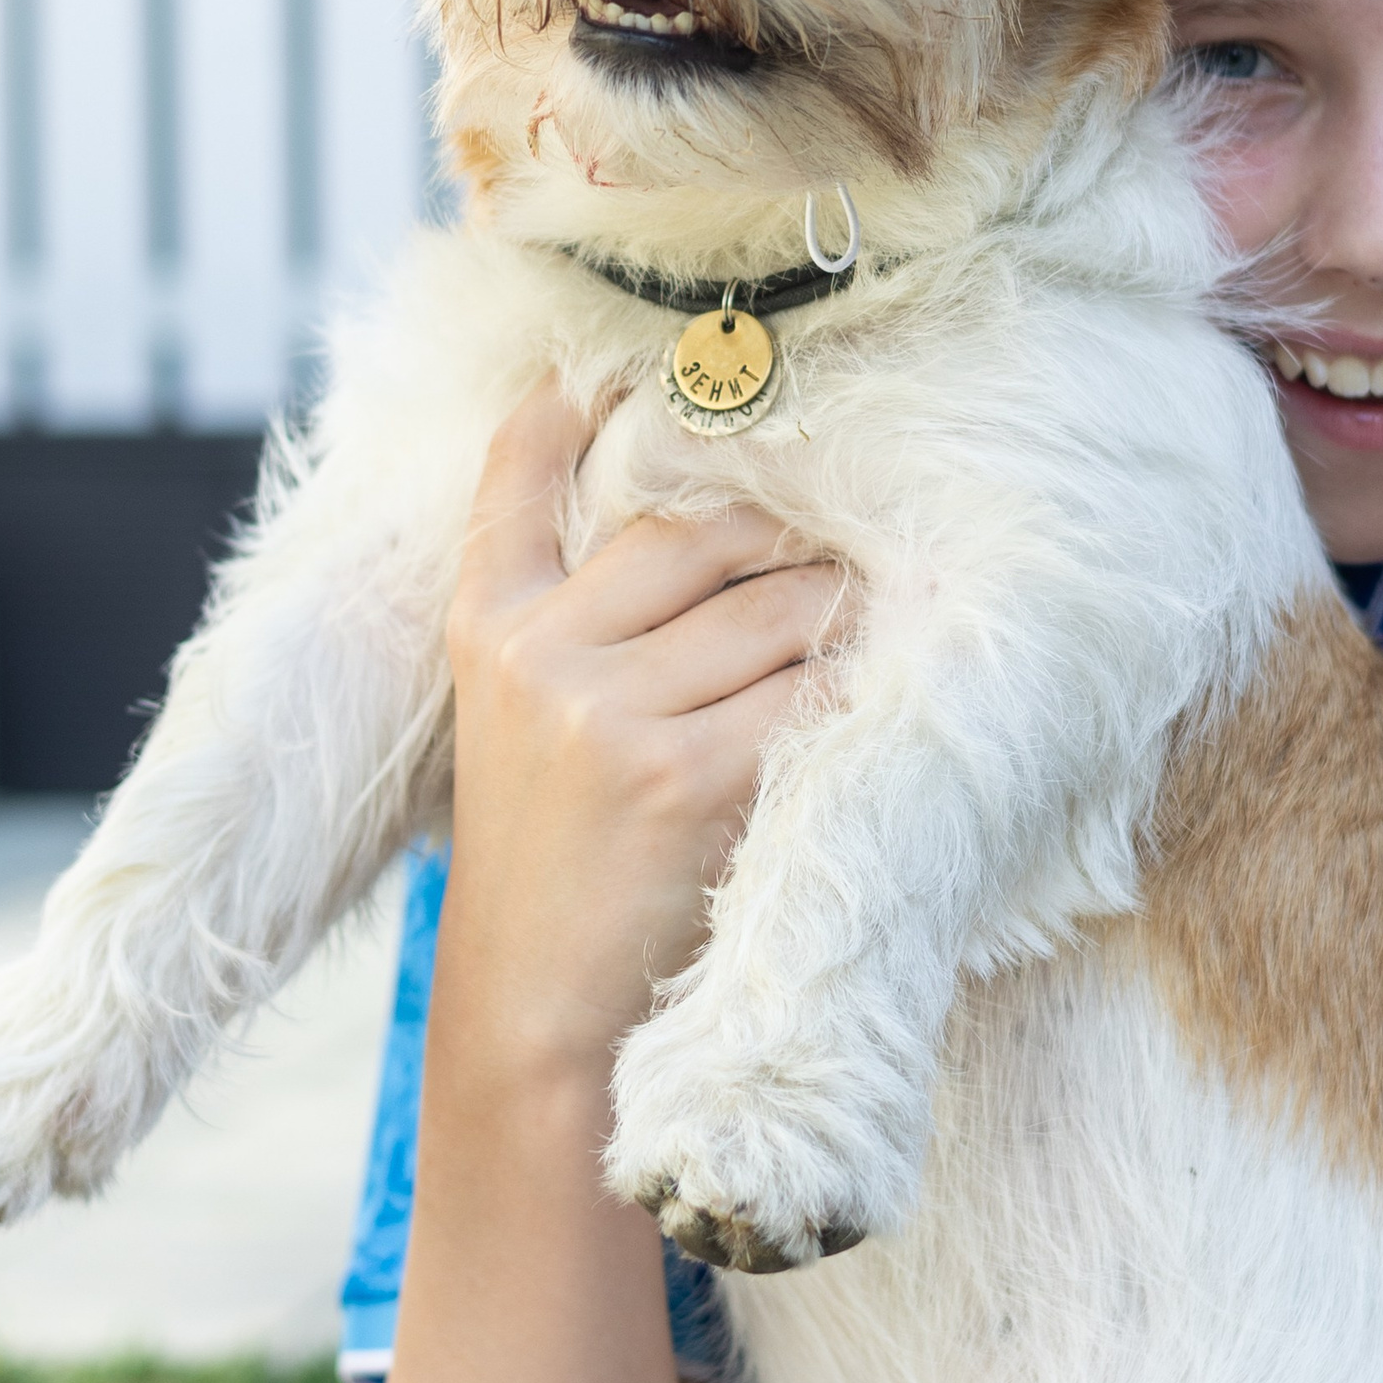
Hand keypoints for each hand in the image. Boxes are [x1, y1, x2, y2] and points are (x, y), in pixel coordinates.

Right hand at [441, 379, 849, 1070]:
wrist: (535, 1021)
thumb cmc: (554, 861)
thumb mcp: (518, 722)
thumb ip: (578, 618)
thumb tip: (722, 515)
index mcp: (488, 629)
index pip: (519, 482)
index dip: (563, 412)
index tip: (609, 361)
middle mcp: (540, 656)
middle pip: (705, 535)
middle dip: (788, 542)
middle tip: (848, 543)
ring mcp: (613, 716)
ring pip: (778, 607)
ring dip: (841, 616)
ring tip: (889, 619)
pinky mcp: (691, 778)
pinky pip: (814, 694)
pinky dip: (861, 691)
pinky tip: (895, 692)